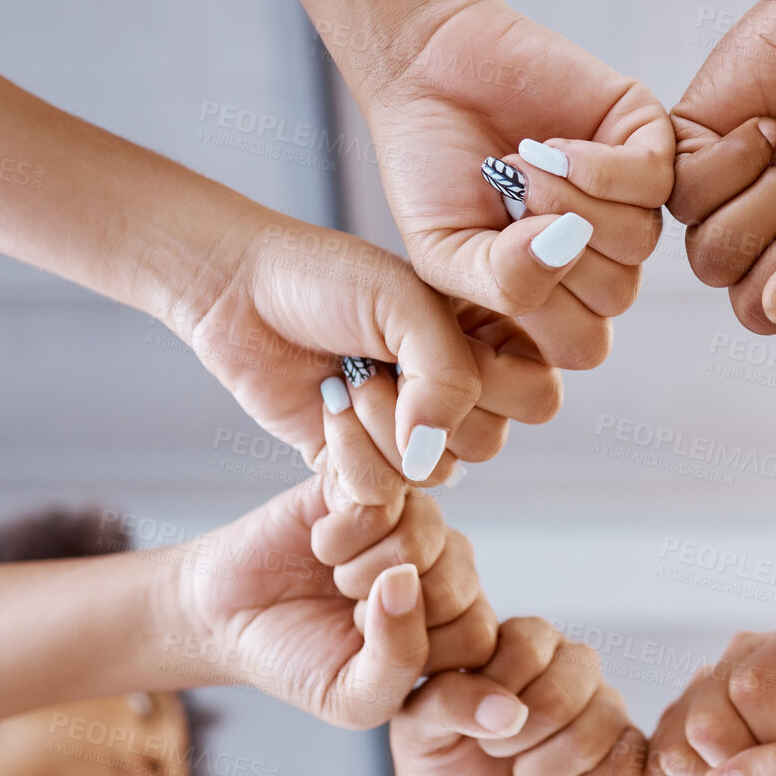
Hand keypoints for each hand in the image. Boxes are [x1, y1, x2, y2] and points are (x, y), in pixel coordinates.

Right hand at [170, 387, 497, 725]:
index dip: (416, 647)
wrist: (228, 616)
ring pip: (424, 536)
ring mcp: (414, 523)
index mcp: (455, 627)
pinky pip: (383, 494)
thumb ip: (399, 661)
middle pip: (455, 583)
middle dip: (383, 607)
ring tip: (334, 574)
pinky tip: (321, 542)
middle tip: (345, 608)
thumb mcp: (353, 697)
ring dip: (360, 568)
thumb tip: (408, 583)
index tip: (366, 653)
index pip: (477, 635)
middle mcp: (446, 570)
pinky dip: (342, 530)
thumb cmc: (298, 661)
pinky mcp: (374, 484)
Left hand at [180, 210, 561, 484]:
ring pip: (432, 475)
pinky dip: (350, 460)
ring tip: (344, 384)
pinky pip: (382, 495)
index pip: (537, 397)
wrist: (238, 294)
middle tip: (374, 362)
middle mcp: (460, 393)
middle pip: (487, 444)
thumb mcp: (405, 303)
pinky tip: (327, 414)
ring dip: (378, 432)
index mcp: (491, 343)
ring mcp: (413, 433)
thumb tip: (435, 449)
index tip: (438, 341)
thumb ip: (449, 375)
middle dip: (422, 407)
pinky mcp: (364, 465)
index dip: (492, 382)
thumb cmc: (325, 280)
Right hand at [357, 0, 672, 369]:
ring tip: (517, 166)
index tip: (486, 258)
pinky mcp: (647, 141)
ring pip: (638, 240)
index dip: (538, 313)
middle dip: (550, 250)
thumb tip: (565, 250)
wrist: (429, 71)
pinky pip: (654, 182)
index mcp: (559, 294)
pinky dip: (596, 169)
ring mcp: (630, 199)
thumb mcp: (443, 253)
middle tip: (500, 200)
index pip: (585, 345)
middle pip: (616, 296)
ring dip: (568, 203)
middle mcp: (601, 253)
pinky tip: (549, 147)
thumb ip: (501, 285)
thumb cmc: (431, 168)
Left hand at [387, 618, 647, 775]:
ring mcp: (606, 710)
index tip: (471, 725)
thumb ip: (447, 700)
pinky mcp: (627, 758)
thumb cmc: (439, 769)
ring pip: (602, 726)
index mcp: (523, 641)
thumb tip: (508, 710)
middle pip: (569, 686)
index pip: (527, 645)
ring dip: (550, 769)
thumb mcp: (417, 730)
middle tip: (497, 755)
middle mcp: (572, 666)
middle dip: (522, 737)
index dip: (495, 695)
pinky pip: (629, 765)